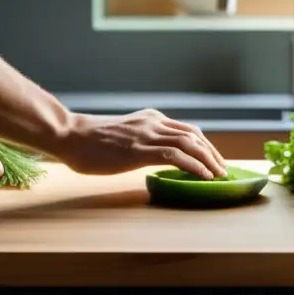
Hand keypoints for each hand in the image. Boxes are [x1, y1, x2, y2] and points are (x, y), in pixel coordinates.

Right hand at [57, 109, 227, 178]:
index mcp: (151, 118)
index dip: (205, 145)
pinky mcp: (139, 149)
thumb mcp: (124, 134)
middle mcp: (153, 122)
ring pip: (189, 143)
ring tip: (219, 174)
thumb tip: (156, 156)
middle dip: (212, 153)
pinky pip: (175, 155)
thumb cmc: (90, 141)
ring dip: (208, 160)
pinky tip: (203, 176)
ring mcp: (147, 134)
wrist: (70, 136)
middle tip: (223, 169)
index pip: (188, 130)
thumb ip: (142, 139)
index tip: (215, 160)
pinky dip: (194, 165)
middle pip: (194, 135)